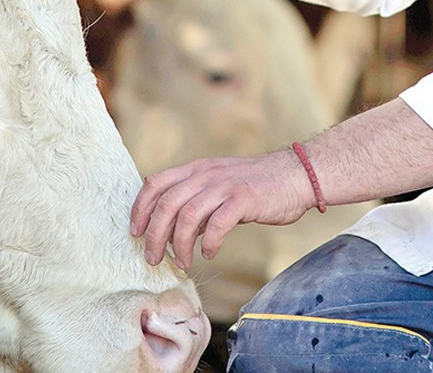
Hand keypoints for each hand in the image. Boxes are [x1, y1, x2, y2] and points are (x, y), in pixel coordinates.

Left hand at [130, 150, 315, 269]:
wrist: (296, 175)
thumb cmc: (258, 186)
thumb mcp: (220, 186)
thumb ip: (197, 203)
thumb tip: (175, 231)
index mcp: (196, 169)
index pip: (155, 183)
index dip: (140, 208)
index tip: (136, 231)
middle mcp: (206, 174)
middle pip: (167, 204)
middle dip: (155, 235)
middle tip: (153, 258)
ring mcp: (225, 185)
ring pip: (187, 216)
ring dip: (178, 244)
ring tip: (182, 263)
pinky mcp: (244, 198)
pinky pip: (217, 223)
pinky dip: (208, 242)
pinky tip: (209, 253)